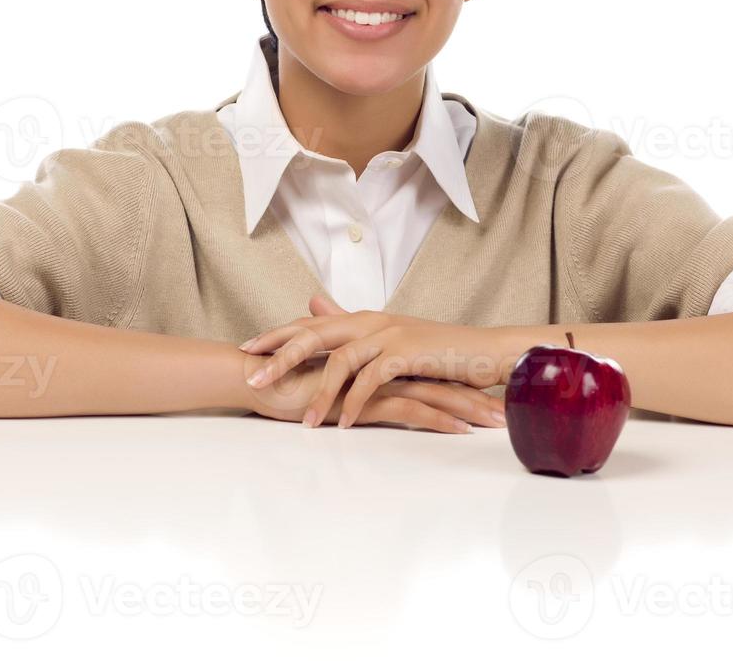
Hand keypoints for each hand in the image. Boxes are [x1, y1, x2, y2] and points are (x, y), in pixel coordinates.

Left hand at [239, 294, 508, 429]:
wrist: (484, 351)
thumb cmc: (438, 352)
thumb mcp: (392, 340)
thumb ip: (352, 330)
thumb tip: (314, 308)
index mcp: (364, 318)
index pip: (310, 323)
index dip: (277, 335)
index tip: (248, 350)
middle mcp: (372, 321)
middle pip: (314, 334)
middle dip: (280, 357)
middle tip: (254, 379)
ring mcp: (390, 334)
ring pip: (340, 359)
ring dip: (320, 392)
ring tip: (304, 422)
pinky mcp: (409, 353)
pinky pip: (372, 379)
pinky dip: (357, 402)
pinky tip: (346, 423)